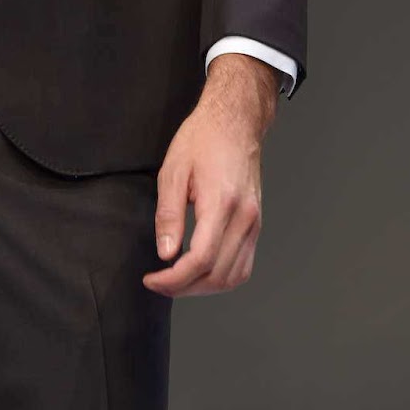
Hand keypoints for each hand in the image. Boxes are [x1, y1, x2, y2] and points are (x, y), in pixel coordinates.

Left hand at [142, 53, 278, 297]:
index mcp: (222, 204)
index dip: (174, 279)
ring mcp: (255, 223)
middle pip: (218, 275)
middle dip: (185, 287)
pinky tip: (201, 271)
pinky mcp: (256, 224)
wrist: (235, 122)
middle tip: (159, 283)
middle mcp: (245, 218)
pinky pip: (243, 264)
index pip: (201, 259)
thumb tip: (165, 253)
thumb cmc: (202, 139)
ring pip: (234, 276)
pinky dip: (222, 277)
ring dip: (204, 287)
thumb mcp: (173, 170)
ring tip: (177, 281)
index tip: (152, 280)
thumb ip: (168, 214)